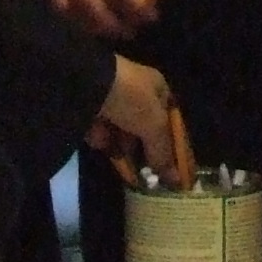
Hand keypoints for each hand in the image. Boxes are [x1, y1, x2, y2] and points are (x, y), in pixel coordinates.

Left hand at [90, 57, 178, 175]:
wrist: (87, 82)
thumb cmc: (131, 98)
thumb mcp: (154, 125)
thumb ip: (163, 152)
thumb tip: (175, 179)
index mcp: (157, 87)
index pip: (170, 119)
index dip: (174, 144)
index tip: (174, 170)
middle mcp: (136, 91)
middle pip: (146, 128)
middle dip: (146, 150)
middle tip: (147, 174)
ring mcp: (112, 99)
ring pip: (123, 131)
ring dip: (124, 148)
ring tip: (125, 164)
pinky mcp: (90, 108)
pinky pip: (102, 130)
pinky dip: (103, 139)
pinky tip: (103, 144)